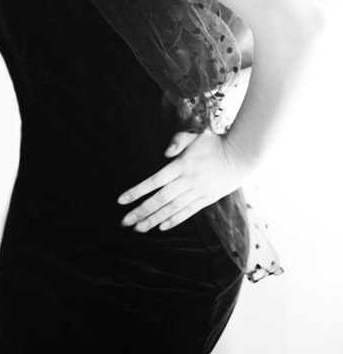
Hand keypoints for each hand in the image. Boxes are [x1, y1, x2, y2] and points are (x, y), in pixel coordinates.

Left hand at [117, 130, 245, 231]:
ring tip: (138, 229)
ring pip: (172, 210)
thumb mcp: (196, 134)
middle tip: (124, 221)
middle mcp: (189, 181)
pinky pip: (187, 213)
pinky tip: (161, 227)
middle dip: (141, 211)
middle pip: (161, 199)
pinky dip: (174, 221)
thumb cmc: (214, 142)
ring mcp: (198, 192)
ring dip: (154, 220)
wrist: (241, 156)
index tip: (121, 200)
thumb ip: (178, 141)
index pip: (155, 180)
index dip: (137, 191)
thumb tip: (165, 154)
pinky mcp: (206, 199)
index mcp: (182, 165)